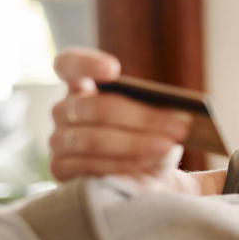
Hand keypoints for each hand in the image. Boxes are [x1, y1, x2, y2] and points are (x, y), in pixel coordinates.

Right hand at [48, 48, 197, 193]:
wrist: (141, 175)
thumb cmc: (147, 135)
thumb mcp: (154, 118)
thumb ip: (160, 111)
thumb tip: (180, 115)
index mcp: (82, 84)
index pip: (69, 64)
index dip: (87, 64)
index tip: (114, 70)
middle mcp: (64, 110)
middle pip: (96, 108)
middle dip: (142, 118)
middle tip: (180, 126)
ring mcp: (58, 140)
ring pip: (93, 139)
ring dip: (136, 143)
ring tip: (168, 145)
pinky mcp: (60, 168)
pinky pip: (90, 165)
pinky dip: (123, 163)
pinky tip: (149, 162)